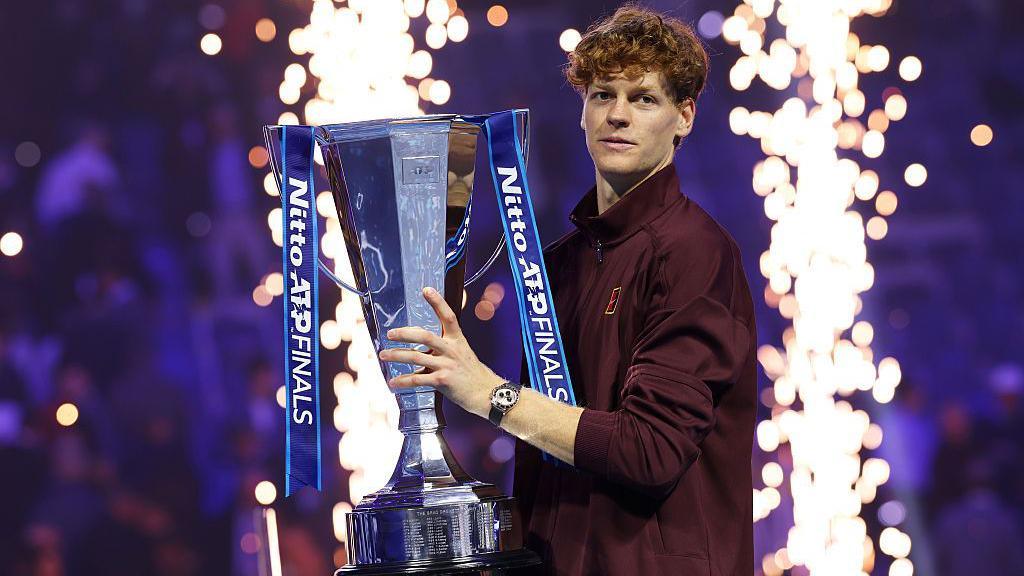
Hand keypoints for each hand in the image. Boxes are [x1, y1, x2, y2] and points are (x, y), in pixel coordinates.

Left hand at [379, 287, 503, 418]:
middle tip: (390, 334)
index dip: (437, 302)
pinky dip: (403, 381)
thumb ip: (444, 347)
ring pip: (416, 357)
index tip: (426, 290)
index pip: (448, 316)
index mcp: (457, 340)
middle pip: (425, 336)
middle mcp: (451, 350)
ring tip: (384, 355)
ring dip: (397, 355)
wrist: (486, 393)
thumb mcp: (462, 353)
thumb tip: (422, 346)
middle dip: (404, 334)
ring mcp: (446, 365)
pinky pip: (418, 379)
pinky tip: (394, 382)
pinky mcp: (442, 381)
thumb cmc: (472, 373)